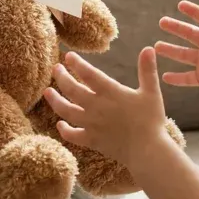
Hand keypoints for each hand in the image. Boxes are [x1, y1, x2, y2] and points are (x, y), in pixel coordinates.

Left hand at [44, 49, 171, 167]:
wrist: (147, 150)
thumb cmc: (151, 120)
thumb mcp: (151, 92)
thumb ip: (147, 70)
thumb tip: (148, 48)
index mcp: (110, 93)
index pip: (88, 74)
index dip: (76, 63)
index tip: (68, 56)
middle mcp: (96, 106)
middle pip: (72, 89)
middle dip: (61, 77)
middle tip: (55, 69)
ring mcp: (91, 124)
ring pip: (66, 111)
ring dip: (55, 100)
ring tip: (47, 92)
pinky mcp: (91, 140)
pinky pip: (72, 135)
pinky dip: (64, 130)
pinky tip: (60, 124)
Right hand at [155, 0, 198, 100]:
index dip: (193, 11)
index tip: (181, 5)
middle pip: (189, 34)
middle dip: (176, 28)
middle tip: (162, 22)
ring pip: (184, 55)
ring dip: (171, 50)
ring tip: (156, 46)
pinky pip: (188, 78)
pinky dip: (176, 78)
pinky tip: (164, 77)